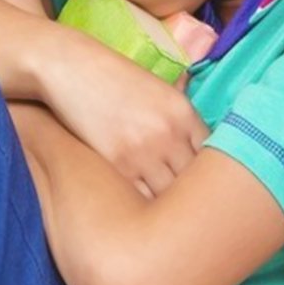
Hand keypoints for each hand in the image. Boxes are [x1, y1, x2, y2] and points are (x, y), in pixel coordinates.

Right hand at [43, 40, 210, 197]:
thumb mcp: (157, 87)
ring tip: (168, 216)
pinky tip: (143, 210)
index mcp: (184, 114)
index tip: (204, 186)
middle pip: (196, 181)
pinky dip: (144, 206)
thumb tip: (203, 137)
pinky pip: (142, 197)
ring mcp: (144, 152)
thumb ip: (181, 115)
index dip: (210, 175)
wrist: (69, 68)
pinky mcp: (118, 165)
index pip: (214, 156)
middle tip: (190, 208)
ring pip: (171, 194)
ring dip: (170, 205)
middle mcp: (170, 134)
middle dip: (194, 195)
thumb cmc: (112, 77)